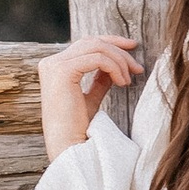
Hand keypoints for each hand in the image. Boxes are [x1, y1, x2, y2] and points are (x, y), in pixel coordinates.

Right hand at [37, 33, 141, 152]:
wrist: (69, 148)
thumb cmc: (78, 130)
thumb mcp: (91, 99)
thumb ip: (99, 80)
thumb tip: (115, 66)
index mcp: (54, 68)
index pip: (86, 44)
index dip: (111, 42)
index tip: (132, 48)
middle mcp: (51, 63)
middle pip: (92, 42)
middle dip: (119, 50)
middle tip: (138, 67)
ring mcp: (55, 66)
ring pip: (96, 47)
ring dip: (119, 61)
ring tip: (129, 80)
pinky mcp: (63, 71)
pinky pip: (97, 59)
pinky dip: (115, 68)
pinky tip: (122, 83)